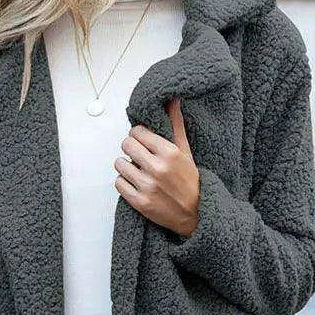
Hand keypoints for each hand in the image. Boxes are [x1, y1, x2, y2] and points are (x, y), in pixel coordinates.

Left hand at [113, 96, 199, 236]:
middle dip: (131, 148)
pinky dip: (124, 182)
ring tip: (138, 170)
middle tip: (139, 155)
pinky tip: (135, 182)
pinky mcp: (139, 202)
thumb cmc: (190, 181)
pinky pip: (118, 183)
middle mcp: (157, 168)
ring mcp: (147, 186)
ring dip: (126, 166)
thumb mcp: (185, 151)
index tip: (143, 140)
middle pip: (126, 145)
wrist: (196, 214)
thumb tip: (172, 100)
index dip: (138, 135)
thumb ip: (175, 125)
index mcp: (169, 153)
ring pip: (119, 164)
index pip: (138, 132)